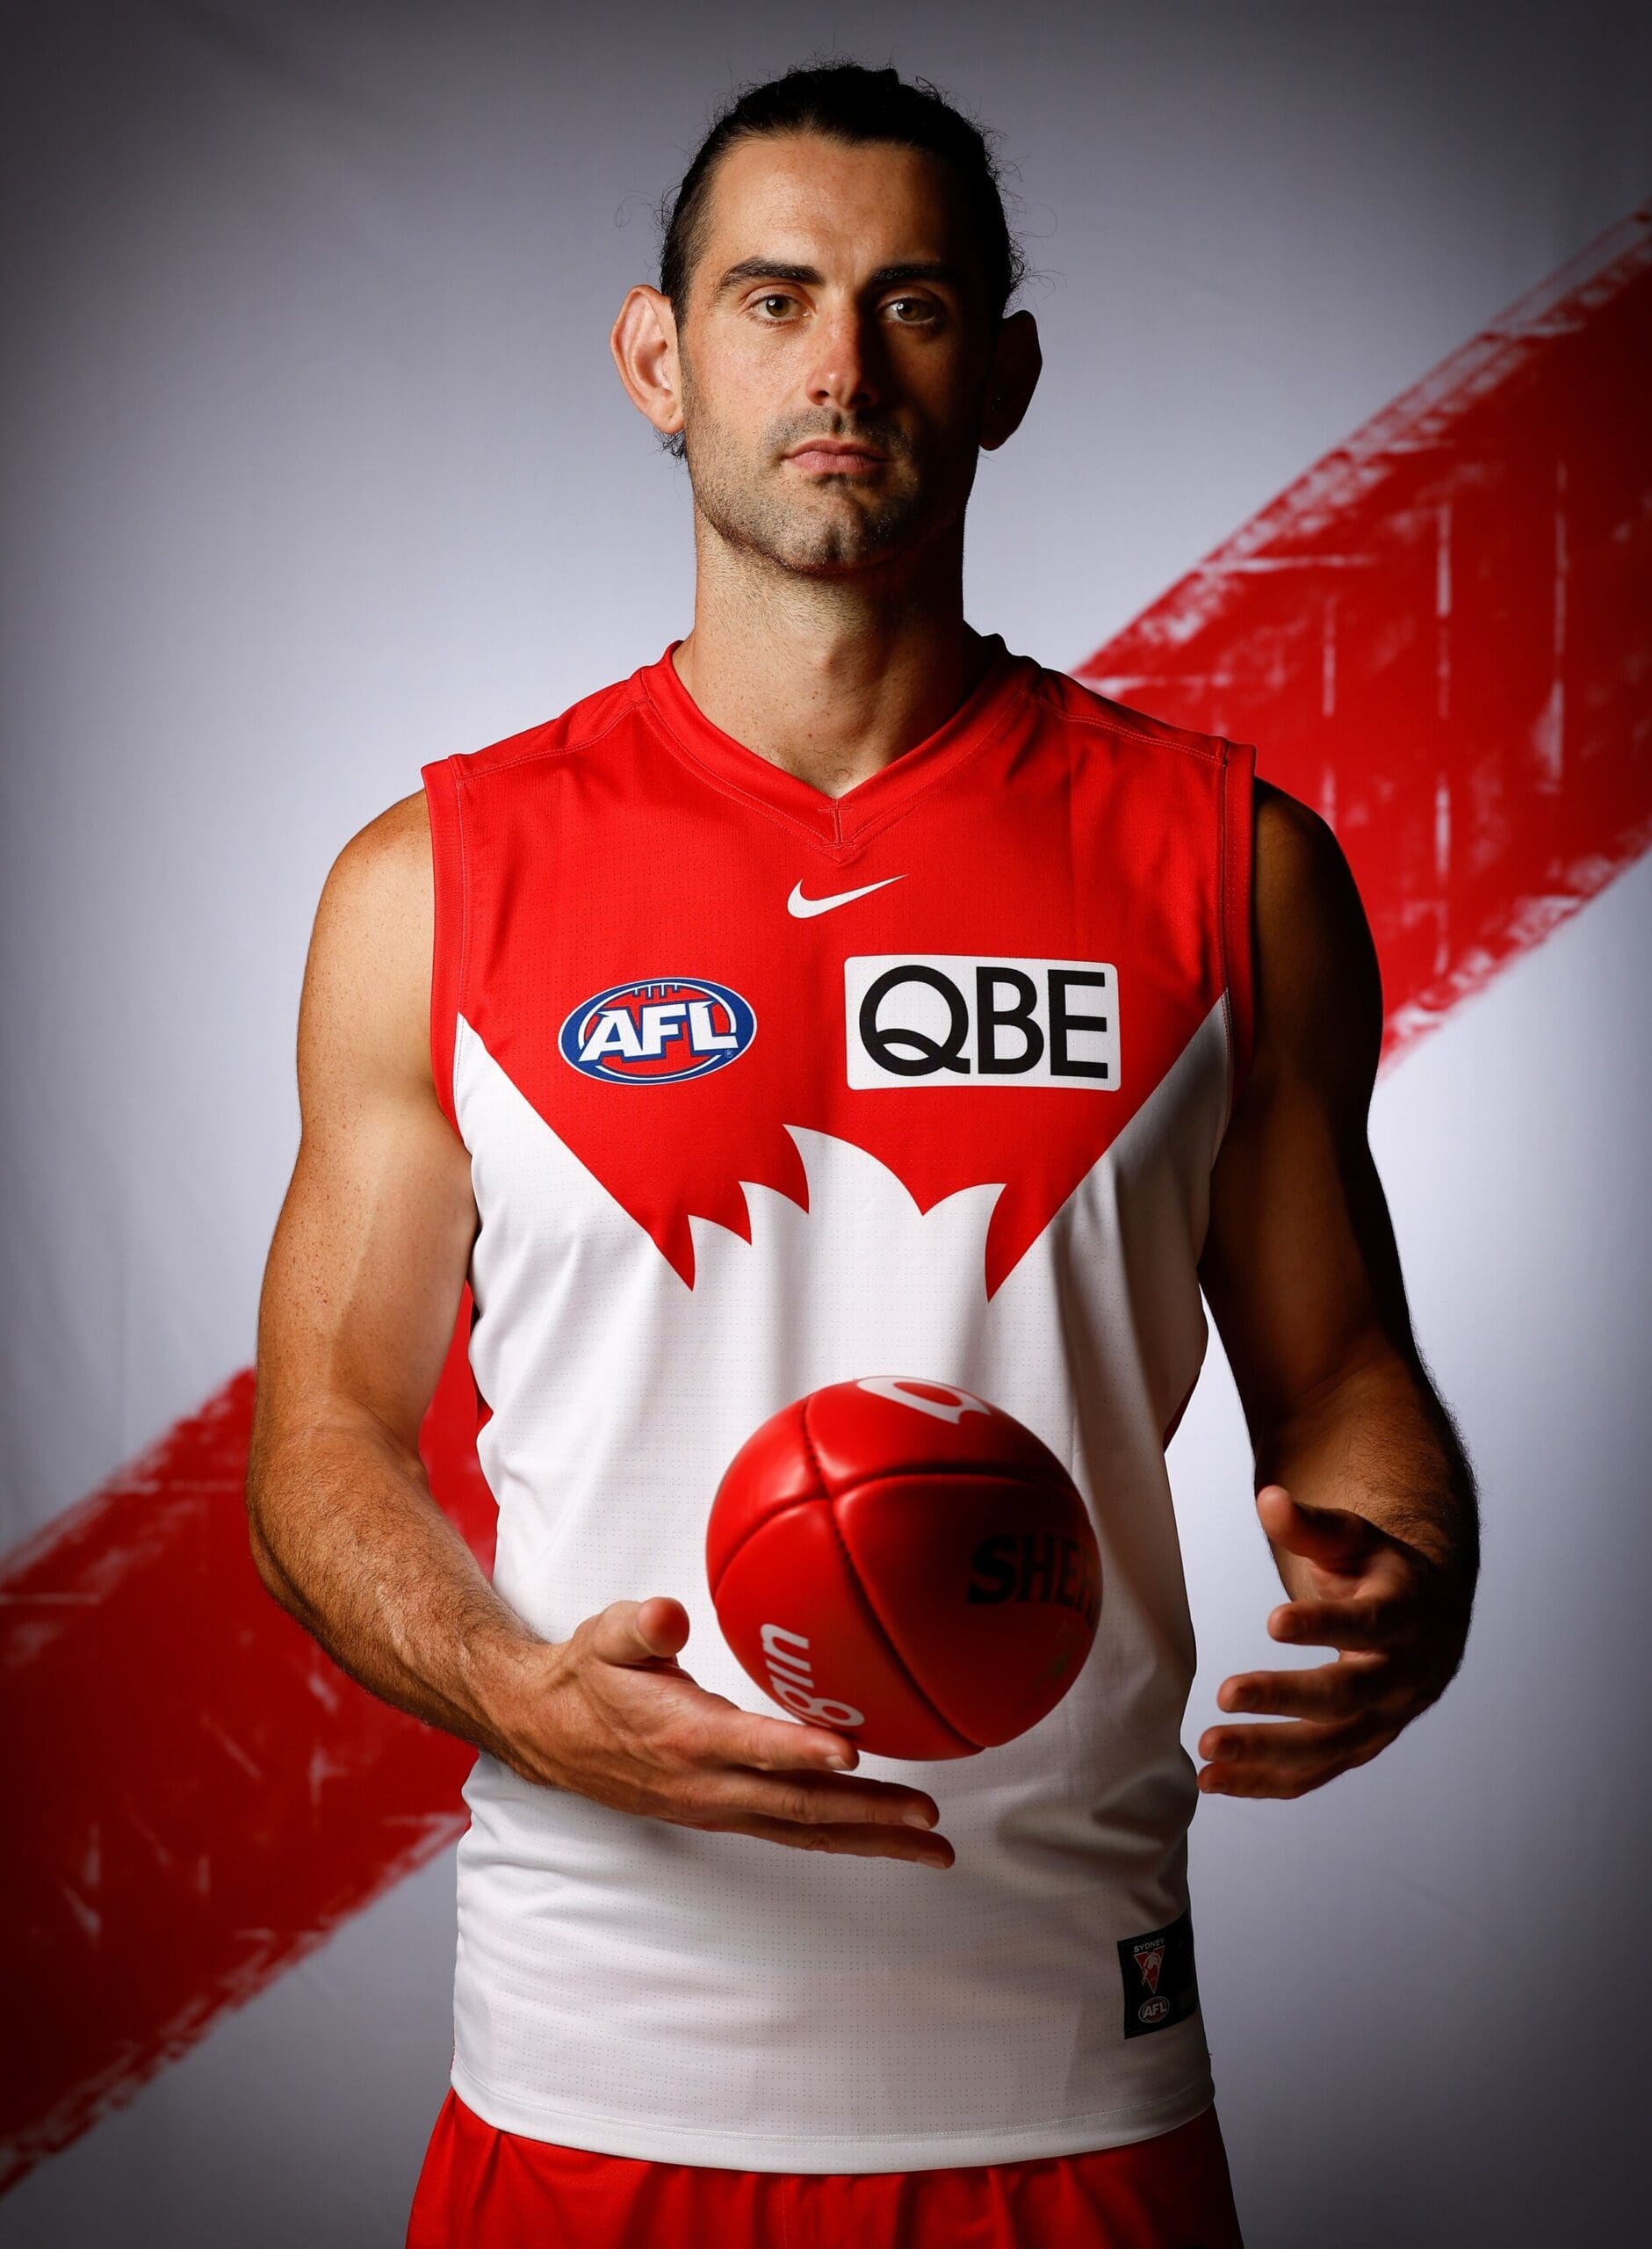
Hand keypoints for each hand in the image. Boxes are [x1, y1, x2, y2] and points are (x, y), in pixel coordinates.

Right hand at [491, 1596, 954, 1867]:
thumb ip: (640, 1624)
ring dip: (869, 1837)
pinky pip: (791, 1830)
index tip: (853, 1751)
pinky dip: (842, 1835)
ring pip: (803, 1829)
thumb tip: (668, 1614)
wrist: (548, 1733)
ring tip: (933, 1846)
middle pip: (797, 1805)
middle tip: (929, 1820)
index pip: (750, 1747)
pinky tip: (885, 1836)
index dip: (800, 1752)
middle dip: (867, 1814)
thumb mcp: (604, 1635)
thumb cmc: (588, 1674)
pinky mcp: (724, 1810)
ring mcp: (717, 1805)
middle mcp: (706, 1784)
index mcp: (682, 1737)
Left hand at [1197, 1485, 1471, 1799]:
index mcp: (1407, 1617)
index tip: (1272, 1621)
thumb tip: (1268, 1499)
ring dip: (1266, 1754)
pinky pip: (1315, 1773)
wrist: (1431, 1620)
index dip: (1324, 1625)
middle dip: (1285, 1698)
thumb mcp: (1355, 1539)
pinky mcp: (1360, 1747)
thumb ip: (1312, 1526)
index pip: (1367, 1625)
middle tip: (1224, 1694)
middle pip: (1347, 1696)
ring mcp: (1384, 1720)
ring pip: (1328, 1747)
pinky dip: (1265, 1782)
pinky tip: (1213, 1780)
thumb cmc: (1381, 1572)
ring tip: (1207, 1752)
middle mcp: (1402, 1677)